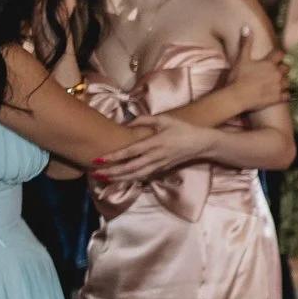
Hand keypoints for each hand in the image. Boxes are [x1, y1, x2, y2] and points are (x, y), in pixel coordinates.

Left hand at [93, 115, 212, 181]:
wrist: (202, 144)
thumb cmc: (183, 129)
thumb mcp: (165, 119)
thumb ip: (145, 119)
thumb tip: (126, 122)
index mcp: (155, 143)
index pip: (130, 152)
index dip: (114, 157)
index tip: (99, 160)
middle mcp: (155, 157)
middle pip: (130, 168)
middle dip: (112, 172)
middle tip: (95, 173)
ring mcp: (159, 165)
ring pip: (136, 175)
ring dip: (119, 178)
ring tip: (104, 179)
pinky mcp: (162, 169)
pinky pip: (143, 176)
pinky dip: (130, 179)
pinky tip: (121, 179)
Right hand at [227, 47, 289, 111]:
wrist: (236, 96)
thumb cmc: (237, 77)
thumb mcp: (241, 59)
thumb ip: (246, 44)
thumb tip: (247, 27)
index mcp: (269, 63)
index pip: (281, 54)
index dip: (279, 55)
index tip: (276, 57)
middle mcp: (277, 74)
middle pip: (286, 68)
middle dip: (282, 68)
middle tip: (275, 71)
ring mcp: (278, 86)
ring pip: (288, 81)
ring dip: (284, 80)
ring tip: (277, 82)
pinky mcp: (278, 98)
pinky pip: (287, 95)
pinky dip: (285, 94)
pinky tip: (280, 94)